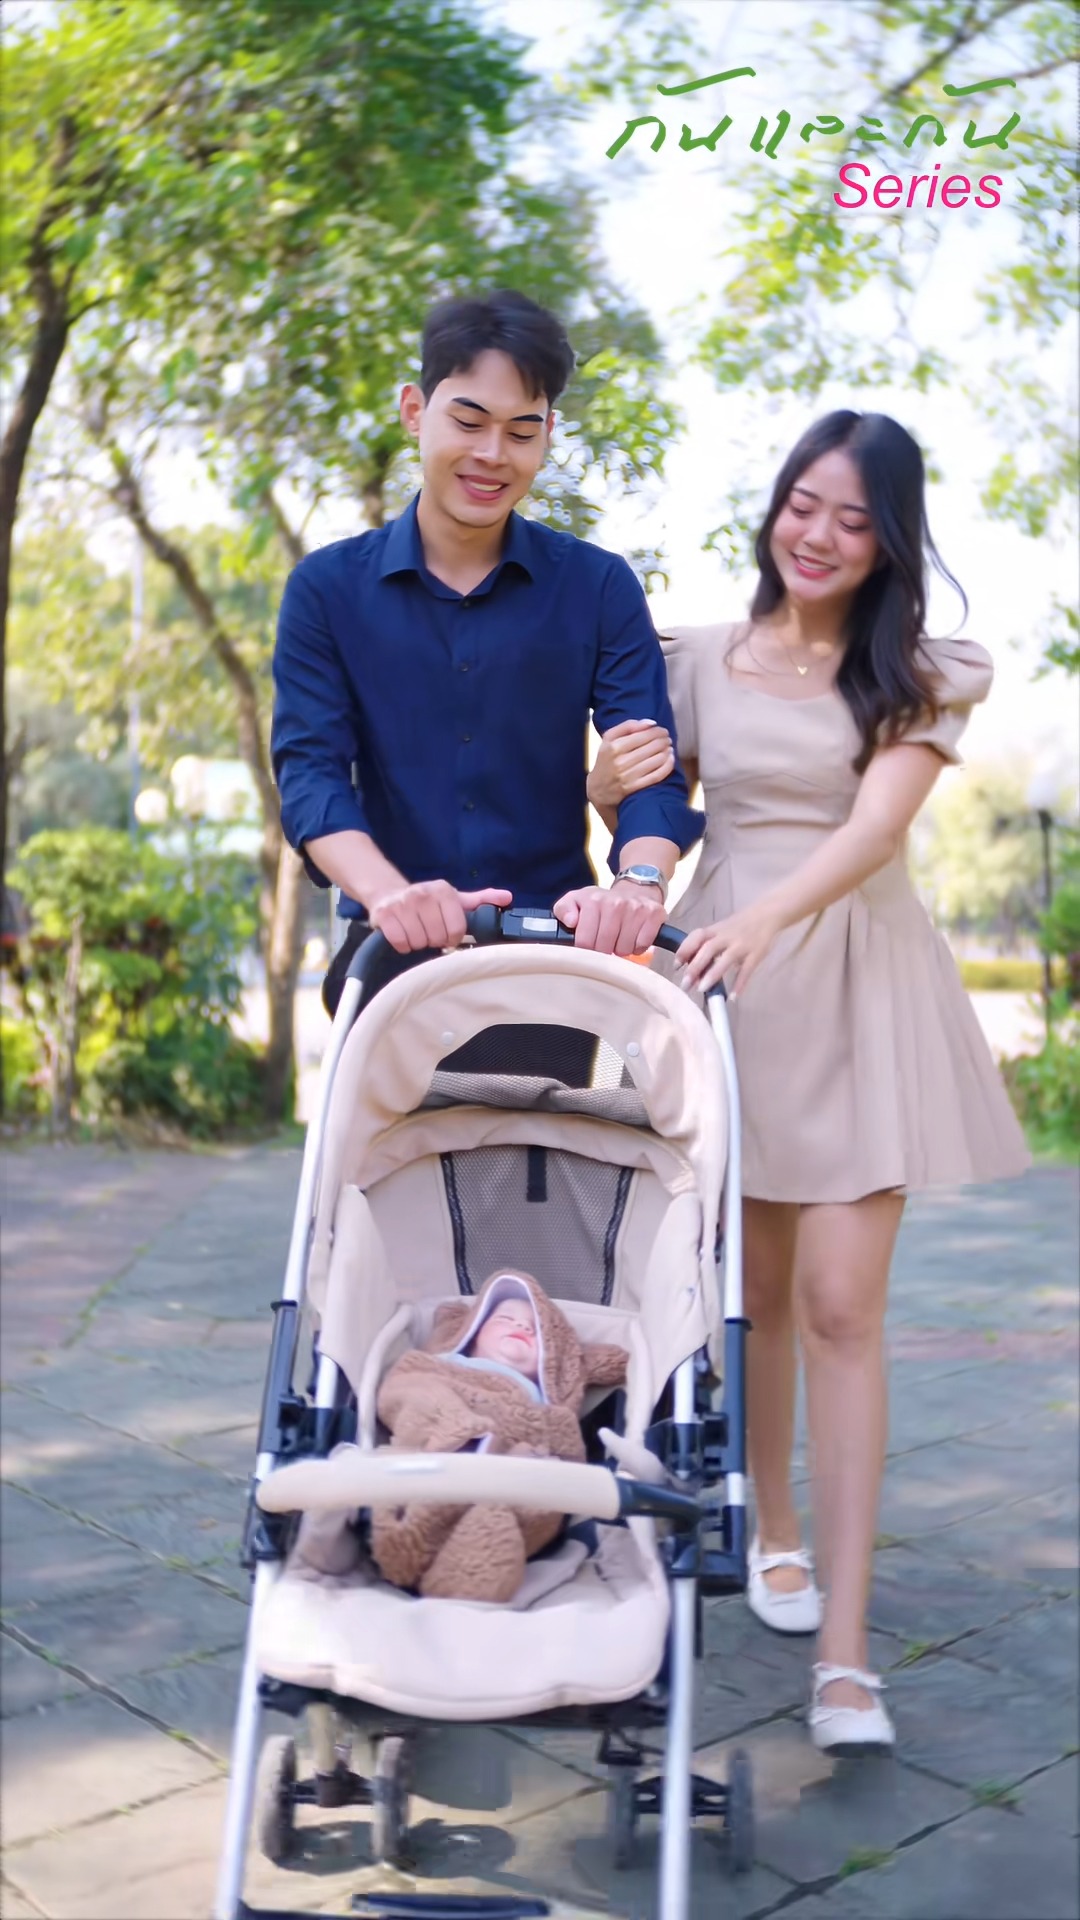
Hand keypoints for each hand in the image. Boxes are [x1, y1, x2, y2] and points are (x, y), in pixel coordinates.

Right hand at [368, 879, 512, 953]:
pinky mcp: (384, 915)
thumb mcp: (453, 899)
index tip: (447, 934)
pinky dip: (402, 945)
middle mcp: (422, 894)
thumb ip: (480, 900)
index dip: (453, 937)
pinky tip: (403, 936)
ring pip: (419, 942)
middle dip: (434, 940)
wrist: (388, 893)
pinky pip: (400, 942)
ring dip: (418, 943)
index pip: (457, 928)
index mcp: (443, 891)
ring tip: (416, 933)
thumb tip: (507, 897)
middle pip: (437, 937)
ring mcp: (402, 904)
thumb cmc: (426, 902)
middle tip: (428, 933)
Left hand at [553, 881, 665, 956]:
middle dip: (603, 949)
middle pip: (604, 948)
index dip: (586, 948)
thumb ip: (563, 909)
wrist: (635, 889)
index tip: (589, 943)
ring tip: (619, 936)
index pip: (585, 942)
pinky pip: (642, 945)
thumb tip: (570, 921)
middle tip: (605, 940)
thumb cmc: (603, 902)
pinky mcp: (655, 914)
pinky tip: (634, 936)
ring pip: (624, 949)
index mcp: (594, 901)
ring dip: (621, 948)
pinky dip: (638, 946)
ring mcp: (636, 909)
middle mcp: (616, 903)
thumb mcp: (577, 900)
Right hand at [587, 718, 674, 808]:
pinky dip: (667, 766)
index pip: (643, 735)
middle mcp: (620, 761)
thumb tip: (651, 723)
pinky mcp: (634, 788)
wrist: (599, 790)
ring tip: (669, 748)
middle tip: (667, 739)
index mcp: (614, 746)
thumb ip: (628, 726)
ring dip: (667, 752)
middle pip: (652, 746)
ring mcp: (627, 776)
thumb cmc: (606, 761)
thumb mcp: (608, 739)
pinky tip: (670, 759)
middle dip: (664, 740)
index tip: (663, 730)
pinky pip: (656, 775)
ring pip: (656, 760)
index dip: (657, 731)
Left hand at [676, 901, 783, 996]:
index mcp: (715, 930)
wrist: (767, 914)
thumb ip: (707, 946)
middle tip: (685, 985)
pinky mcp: (756, 953)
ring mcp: (742, 945)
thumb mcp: (721, 930)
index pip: (696, 937)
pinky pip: (747, 970)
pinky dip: (740, 983)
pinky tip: (732, 997)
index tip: (676, 966)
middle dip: (695, 967)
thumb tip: (690, 970)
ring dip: (713, 974)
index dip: (685, 950)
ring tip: (702, 989)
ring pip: (726, 959)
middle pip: (708, 949)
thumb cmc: (738, 926)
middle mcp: (726, 936)